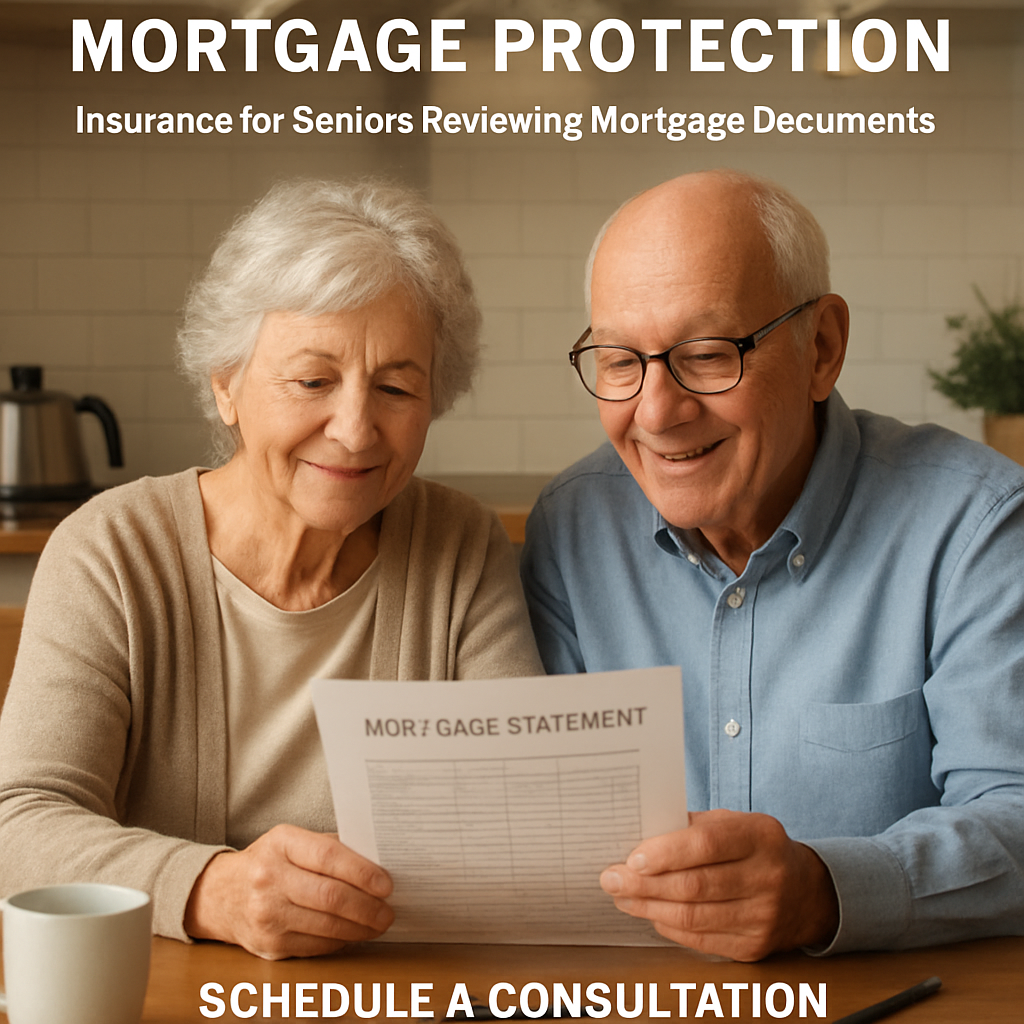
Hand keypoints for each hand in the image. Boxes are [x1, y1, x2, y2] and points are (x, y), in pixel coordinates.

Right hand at [184, 824, 393, 958]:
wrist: (221, 894)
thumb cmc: (269, 862)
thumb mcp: (292, 841)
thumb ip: (330, 848)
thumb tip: (377, 862)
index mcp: (281, 843)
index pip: (328, 857)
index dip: (362, 872)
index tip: (386, 884)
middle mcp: (270, 878)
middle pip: (330, 896)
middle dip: (368, 907)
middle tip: (388, 911)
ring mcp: (267, 914)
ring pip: (327, 926)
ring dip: (360, 928)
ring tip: (378, 923)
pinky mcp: (269, 944)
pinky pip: (316, 946)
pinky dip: (341, 941)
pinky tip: (353, 933)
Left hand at [599, 809, 838, 960]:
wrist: (807, 892)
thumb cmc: (755, 848)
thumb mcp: (735, 823)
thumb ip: (693, 826)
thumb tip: (639, 834)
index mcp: (760, 836)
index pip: (707, 844)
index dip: (666, 853)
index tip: (632, 858)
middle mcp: (767, 877)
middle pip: (695, 886)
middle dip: (645, 884)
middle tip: (611, 878)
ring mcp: (763, 916)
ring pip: (693, 917)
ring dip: (649, 907)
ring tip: (622, 896)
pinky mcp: (754, 946)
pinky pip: (700, 939)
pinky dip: (668, 927)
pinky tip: (650, 913)